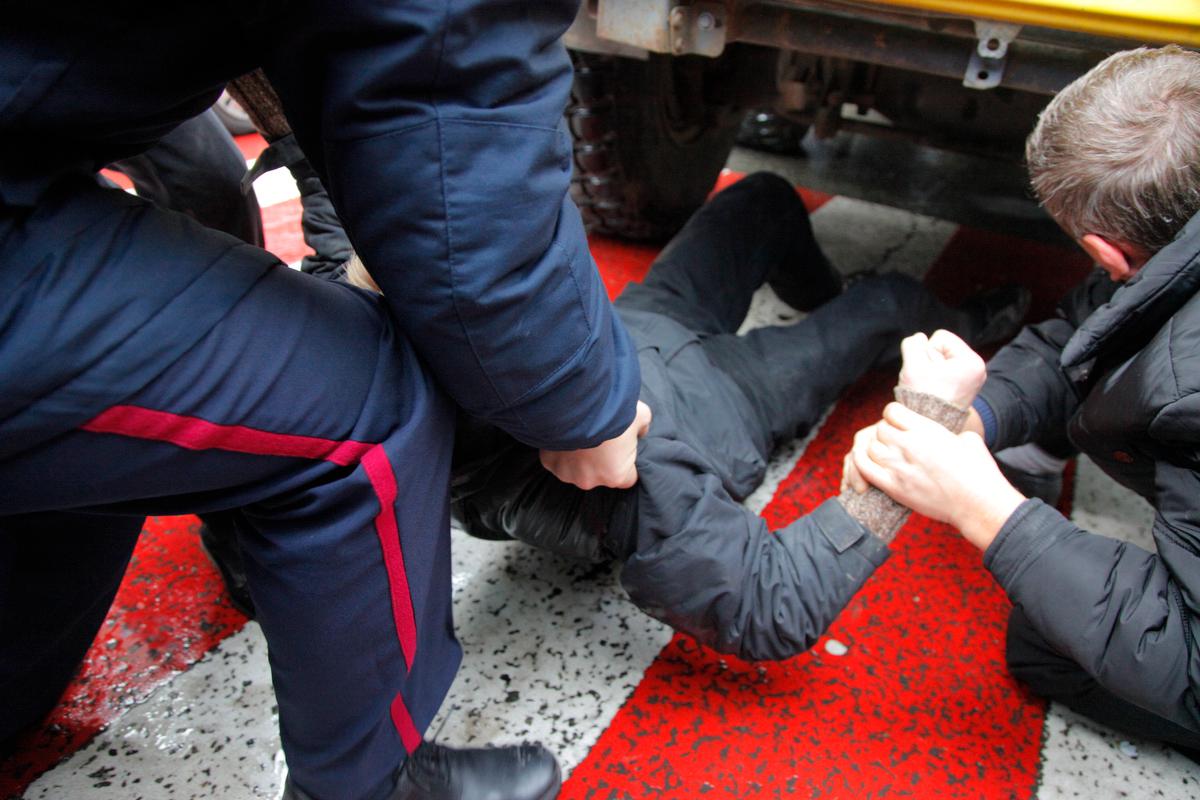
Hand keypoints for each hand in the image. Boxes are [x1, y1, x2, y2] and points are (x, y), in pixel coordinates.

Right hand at [539, 401, 651, 489]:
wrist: (576, 401)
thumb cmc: (611, 412)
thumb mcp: (640, 414)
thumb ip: (643, 427)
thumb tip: (641, 432)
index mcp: (616, 476)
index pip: (627, 477)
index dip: (626, 462)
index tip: (622, 449)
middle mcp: (590, 481)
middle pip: (599, 473)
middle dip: (599, 459)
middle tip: (599, 436)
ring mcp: (567, 474)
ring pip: (575, 468)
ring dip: (577, 456)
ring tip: (581, 433)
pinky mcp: (549, 463)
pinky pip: (556, 458)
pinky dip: (559, 449)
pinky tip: (564, 433)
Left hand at [849, 403, 1024, 549]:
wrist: (977, 504)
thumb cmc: (979, 473)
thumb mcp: (968, 439)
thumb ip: (950, 432)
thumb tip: (949, 434)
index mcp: (926, 429)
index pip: (891, 411)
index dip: (893, 416)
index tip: (898, 424)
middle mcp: (909, 444)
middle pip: (879, 429)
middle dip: (884, 434)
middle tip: (893, 444)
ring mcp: (899, 466)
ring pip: (868, 447)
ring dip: (874, 450)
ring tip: (885, 456)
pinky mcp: (894, 487)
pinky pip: (864, 469)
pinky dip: (861, 465)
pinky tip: (869, 466)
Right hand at [898, 330, 985, 407]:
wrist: (928, 426)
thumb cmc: (923, 398)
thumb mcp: (912, 365)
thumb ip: (913, 344)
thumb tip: (919, 338)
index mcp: (972, 361)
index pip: (941, 337)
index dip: (927, 352)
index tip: (929, 373)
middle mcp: (977, 369)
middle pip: (943, 348)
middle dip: (930, 362)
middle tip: (929, 382)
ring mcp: (972, 379)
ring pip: (942, 360)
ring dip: (931, 370)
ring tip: (931, 387)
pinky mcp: (964, 387)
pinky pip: (945, 371)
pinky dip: (936, 378)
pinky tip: (934, 391)